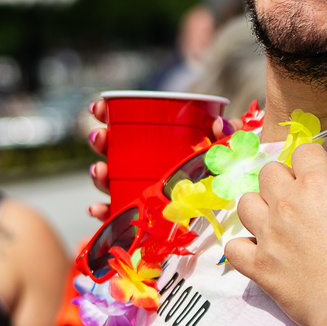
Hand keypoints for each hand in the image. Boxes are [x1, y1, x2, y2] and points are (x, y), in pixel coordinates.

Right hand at [84, 100, 229, 220]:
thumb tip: (218, 122)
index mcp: (155, 143)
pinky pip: (116, 215)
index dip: (106, 114)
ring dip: (99, 174)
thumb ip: (225, 136)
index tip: (98, 107)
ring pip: (109, 181)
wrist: (229, 208)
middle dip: (100, 141)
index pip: (125, 124)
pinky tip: (96, 208)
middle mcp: (141, 166)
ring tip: (100, 171)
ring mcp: (138, 191)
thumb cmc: (220, 173)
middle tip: (100, 136)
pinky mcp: (140, 218)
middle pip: (111, 151)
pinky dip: (103, 212)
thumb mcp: (222, 151)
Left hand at [225, 143, 326, 325]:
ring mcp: (268, 234)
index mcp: (316, 183)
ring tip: (279, 224)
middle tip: (305, 203)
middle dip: (286, 181)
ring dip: (261, 208)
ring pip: (245, 203)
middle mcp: (286, 203)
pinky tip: (262, 251)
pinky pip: (233, 246)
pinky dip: (244, 246)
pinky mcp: (259, 265)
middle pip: (269, 172)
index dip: (318, 164)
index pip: (304, 152)